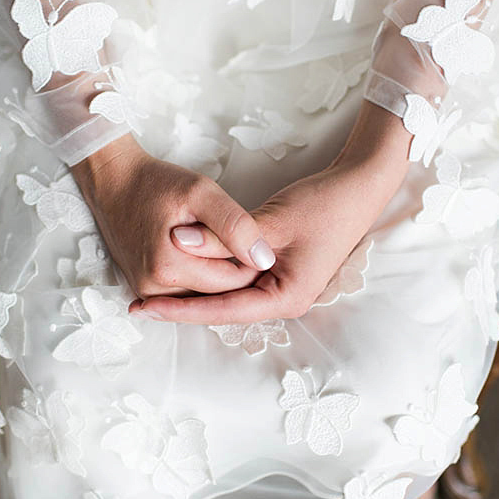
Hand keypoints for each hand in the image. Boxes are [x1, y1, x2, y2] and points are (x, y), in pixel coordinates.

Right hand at [70, 135, 275, 301]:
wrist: (113, 181)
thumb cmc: (155, 183)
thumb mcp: (202, 192)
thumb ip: (235, 225)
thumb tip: (264, 260)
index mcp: (169, 268)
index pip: (234, 283)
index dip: (251, 261)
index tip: (253, 237)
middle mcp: (154, 288)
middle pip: (219, 293)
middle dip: (235, 269)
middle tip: (238, 236)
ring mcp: (146, 291)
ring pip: (203, 294)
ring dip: (216, 272)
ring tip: (216, 240)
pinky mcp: (143, 288)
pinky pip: (185, 289)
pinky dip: (199, 274)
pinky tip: (201, 251)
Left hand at [128, 100, 412, 323]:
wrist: (360, 187)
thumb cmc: (324, 204)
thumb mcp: (269, 220)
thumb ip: (222, 235)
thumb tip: (177, 241)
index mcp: (286, 298)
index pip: (222, 311)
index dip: (181, 310)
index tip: (145, 308)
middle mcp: (284, 300)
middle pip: (224, 309)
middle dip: (183, 306)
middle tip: (138, 302)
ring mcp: (283, 287)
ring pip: (229, 295)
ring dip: (195, 291)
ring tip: (153, 291)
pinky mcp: (280, 271)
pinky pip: (238, 280)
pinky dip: (212, 275)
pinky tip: (186, 270)